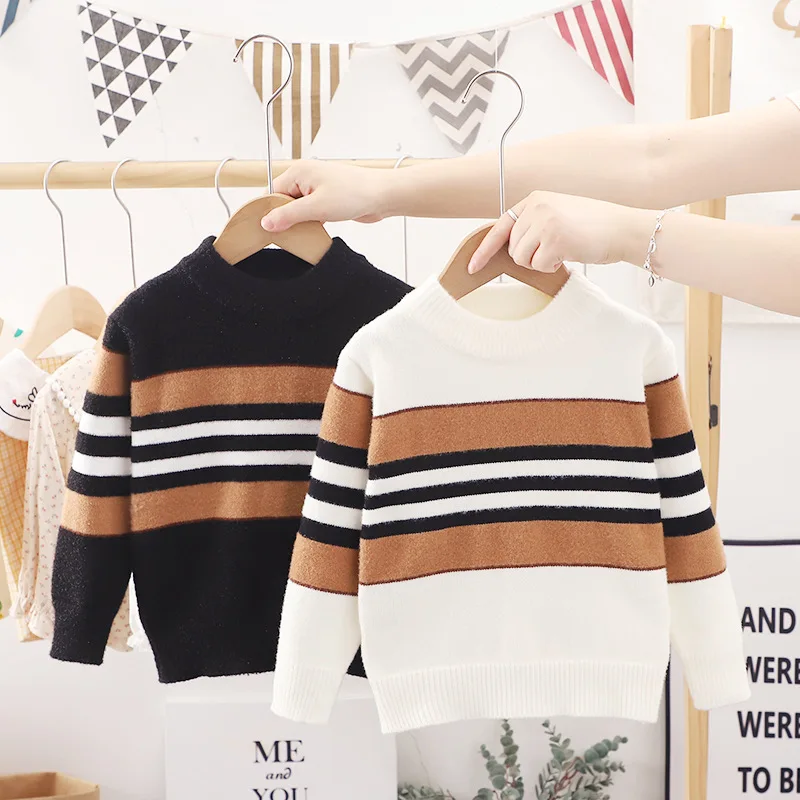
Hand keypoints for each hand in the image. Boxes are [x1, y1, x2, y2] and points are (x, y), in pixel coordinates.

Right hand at [261, 161, 389, 232]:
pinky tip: (315, 231)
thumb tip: (266, 222)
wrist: (382, 196)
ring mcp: (317, 188)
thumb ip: (288, 215)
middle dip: (285, 218)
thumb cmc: (354, 194)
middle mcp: (306, 177)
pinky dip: (310, 223)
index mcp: (298, 172)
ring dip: (300, 222)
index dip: (267, 212)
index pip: (271, 193)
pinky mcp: (327, 199)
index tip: (265, 230)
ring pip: (297, 209)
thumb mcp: (316, 208)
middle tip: (287, 235)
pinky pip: (310, 212)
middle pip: (282, 201)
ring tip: (304, 232)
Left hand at [468, 190, 651, 274]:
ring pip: (521, 259)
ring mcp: (544, 221)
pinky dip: (551, 268)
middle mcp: (537, 206)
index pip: (501, 226)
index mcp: (536, 199)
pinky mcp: (554, 239)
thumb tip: (510, 250)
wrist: (625, 228)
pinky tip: (568, 255)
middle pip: (512, 248)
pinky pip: (537, 267)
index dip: (484, 248)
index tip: (472, 266)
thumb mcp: (559, 215)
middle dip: (529, 257)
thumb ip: (534, 225)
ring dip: (540, 263)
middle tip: (555, 250)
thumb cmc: (595, 228)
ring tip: (563, 250)